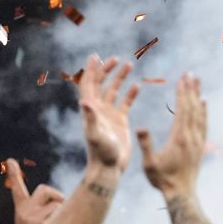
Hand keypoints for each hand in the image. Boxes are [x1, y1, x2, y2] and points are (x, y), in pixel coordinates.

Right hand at [5, 158, 64, 223]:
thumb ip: (45, 211)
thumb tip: (65, 202)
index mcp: (23, 211)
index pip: (18, 189)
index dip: (14, 175)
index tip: (11, 161)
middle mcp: (25, 212)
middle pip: (46, 189)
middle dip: (57, 197)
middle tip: (56, 214)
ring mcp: (31, 218)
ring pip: (59, 203)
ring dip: (63, 213)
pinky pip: (62, 214)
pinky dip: (65, 222)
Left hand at [77, 55, 138, 170]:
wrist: (110, 167)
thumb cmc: (102, 153)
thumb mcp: (95, 134)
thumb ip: (91, 118)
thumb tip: (85, 102)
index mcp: (91, 109)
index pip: (89, 84)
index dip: (91, 70)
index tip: (96, 56)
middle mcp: (98, 109)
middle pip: (100, 83)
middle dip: (106, 70)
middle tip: (115, 58)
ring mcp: (109, 114)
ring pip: (114, 91)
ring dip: (119, 77)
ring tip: (128, 65)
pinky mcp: (120, 121)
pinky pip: (125, 103)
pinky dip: (130, 94)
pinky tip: (137, 85)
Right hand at [135, 73, 205, 195]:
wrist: (181, 193)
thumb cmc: (162, 179)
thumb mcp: (149, 164)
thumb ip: (146, 145)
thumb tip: (140, 128)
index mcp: (179, 138)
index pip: (182, 110)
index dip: (182, 94)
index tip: (182, 79)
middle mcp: (192, 137)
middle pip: (193, 108)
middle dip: (191, 90)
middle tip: (191, 73)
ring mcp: (198, 141)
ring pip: (200, 114)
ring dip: (198, 97)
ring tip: (197, 82)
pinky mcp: (200, 146)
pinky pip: (203, 124)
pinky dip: (203, 111)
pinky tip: (203, 104)